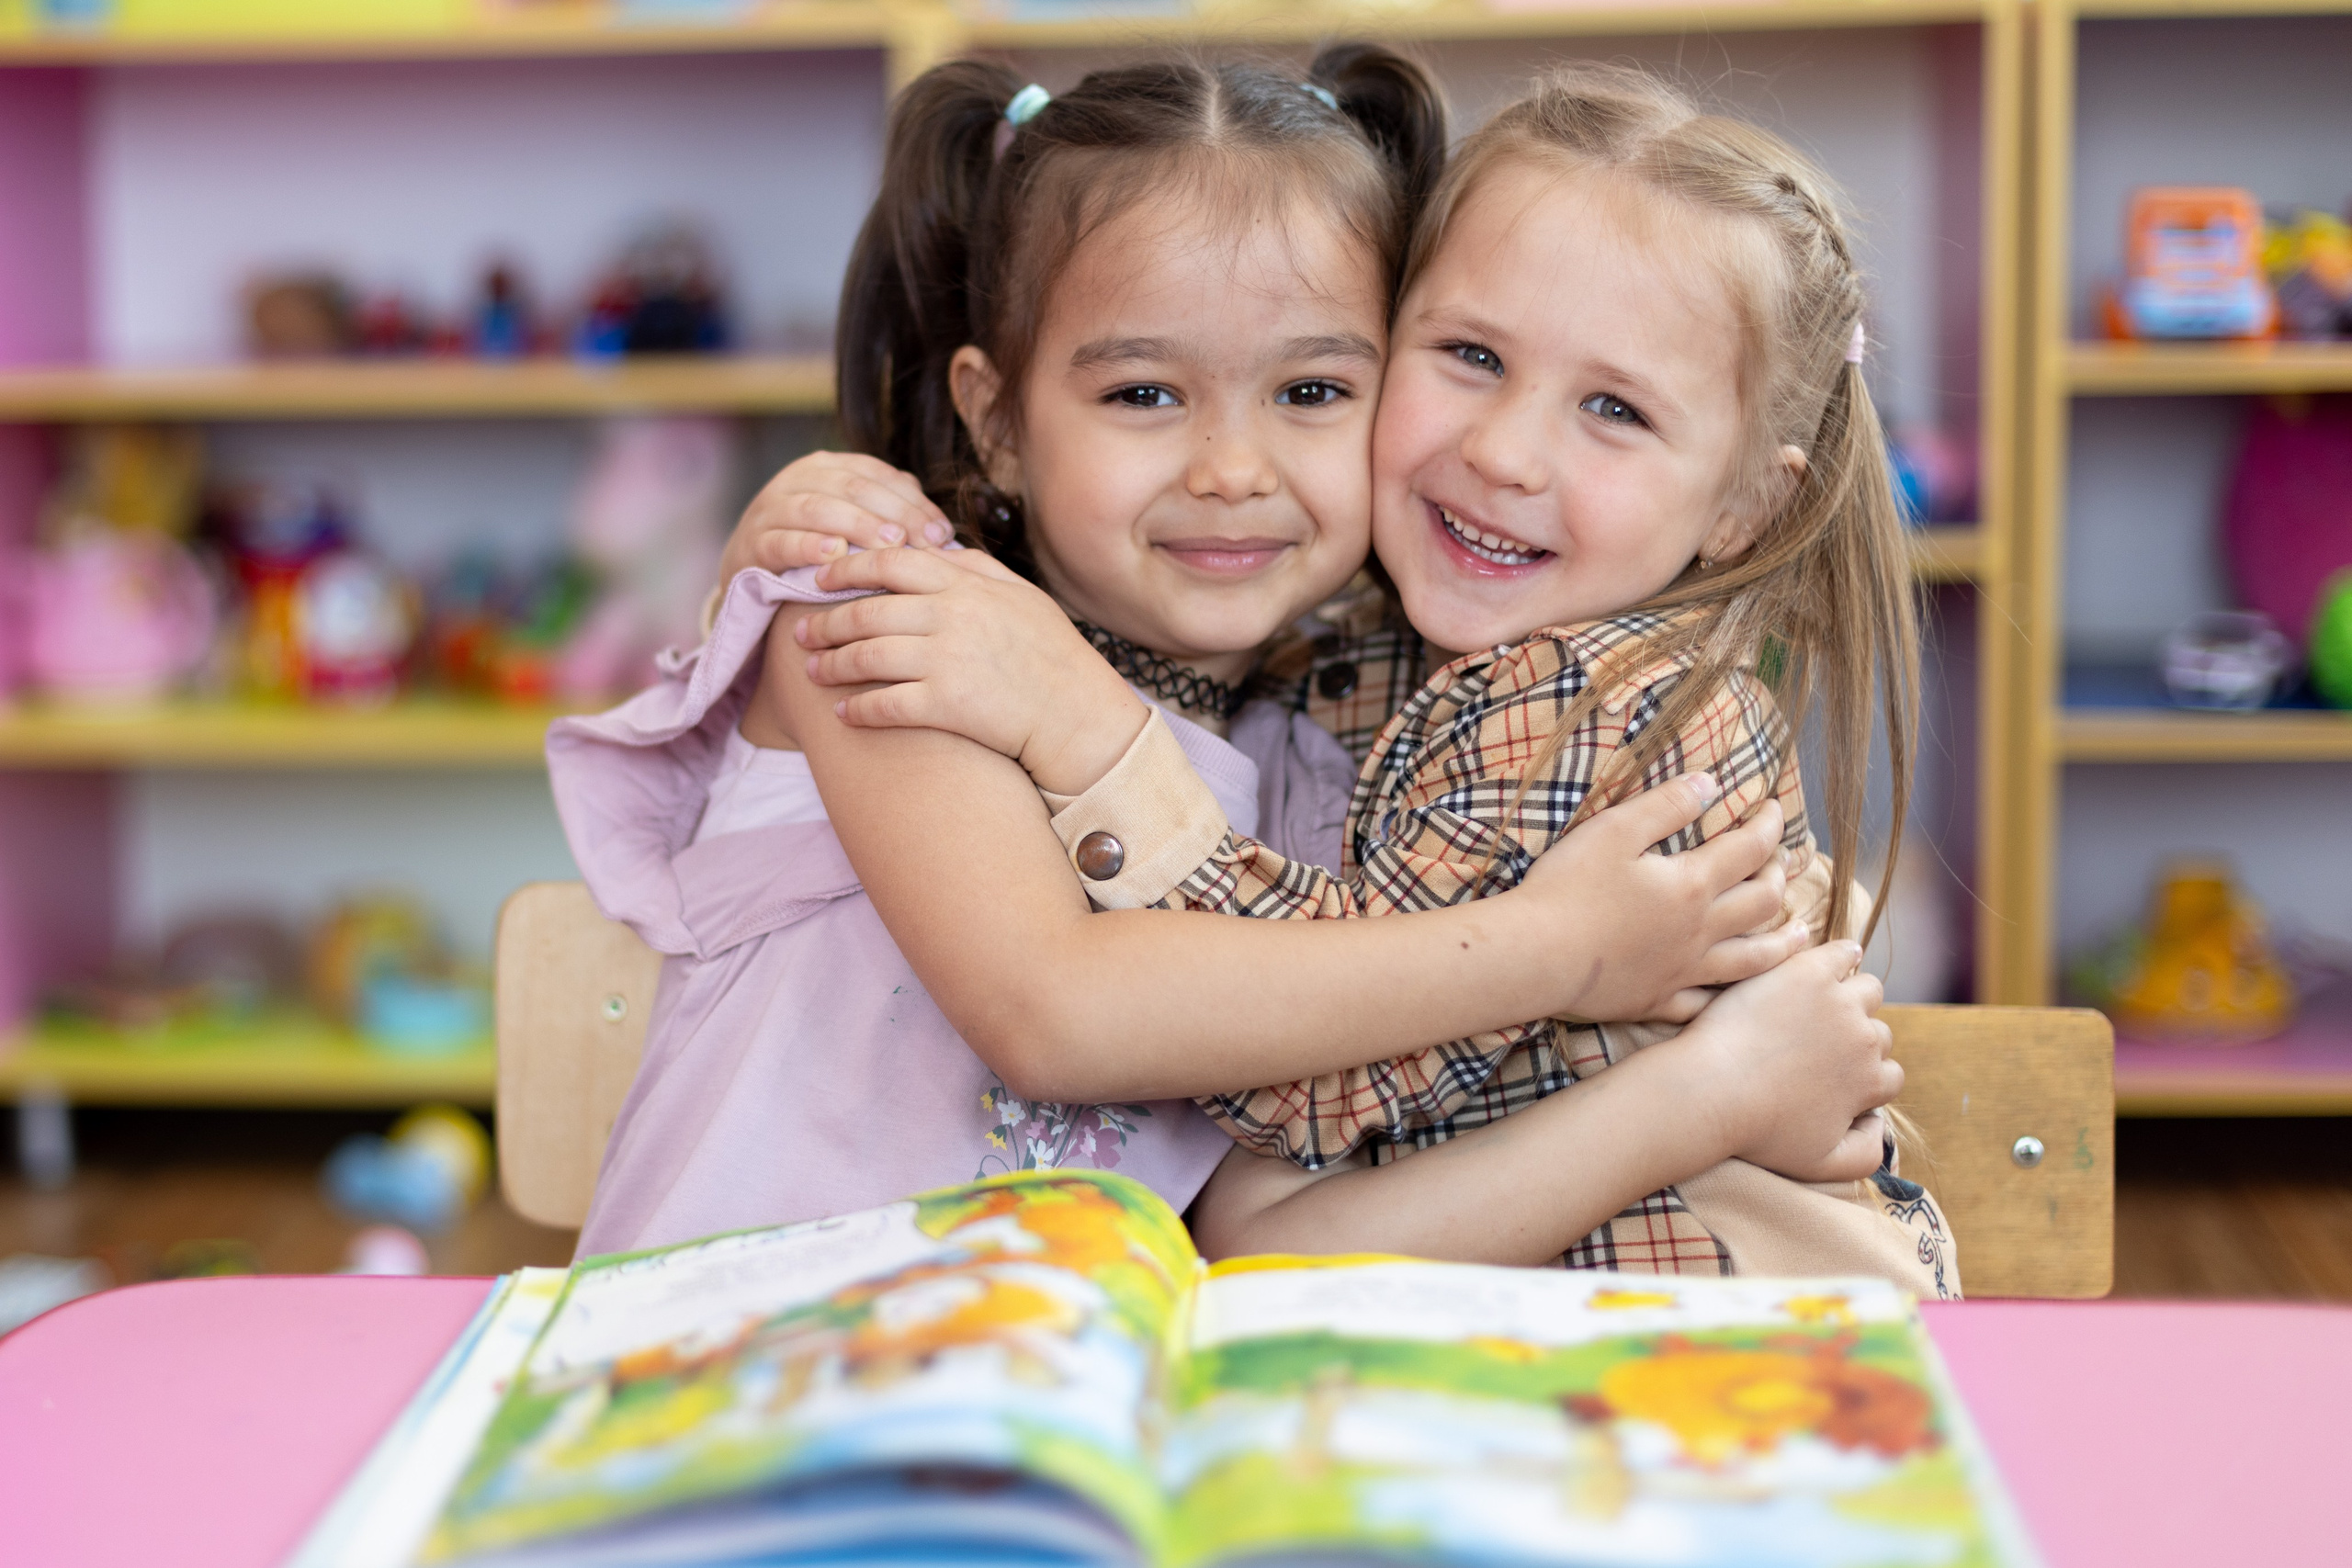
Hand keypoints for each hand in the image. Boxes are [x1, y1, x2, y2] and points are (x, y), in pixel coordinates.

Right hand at [718, 452, 955, 582]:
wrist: (752, 564)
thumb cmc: (817, 541)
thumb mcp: (851, 519)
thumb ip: (890, 512)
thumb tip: (940, 527)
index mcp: (828, 466)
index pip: (878, 475)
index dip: (913, 502)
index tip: (942, 534)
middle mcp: (798, 479)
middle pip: (853, 488)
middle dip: (893, 513)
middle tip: (922, 540)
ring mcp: (771, 508)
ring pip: (817, 508)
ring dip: (856, 525)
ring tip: (888, 544)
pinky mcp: (752, 542)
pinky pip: (780, 541)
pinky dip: (807, 546)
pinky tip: (834, 555)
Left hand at [796, 546, 1148, 795]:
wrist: (1079, 715)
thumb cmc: (1054, 656)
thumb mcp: (1021, 596)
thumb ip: (976, 569)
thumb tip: (937, 549)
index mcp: (967, 585)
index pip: (890, 561)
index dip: (847, 568)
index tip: (821, 577)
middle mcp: (952, 616)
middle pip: (868, 610)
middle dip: (826, 621)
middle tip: (802, 631)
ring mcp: (948, 660)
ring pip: (867, 654)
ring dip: (832, 663)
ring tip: (813, 671)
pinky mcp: (947, 705)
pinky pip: (885, 703)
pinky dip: (858, 708)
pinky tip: (843, 713)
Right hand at [1515, 776, 1808, 1023]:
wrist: (1535, 954)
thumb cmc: (1569, 887)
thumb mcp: (1615, 830)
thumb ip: (1666, 805)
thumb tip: (1710, 783)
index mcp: (1692, 884)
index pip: (1748, 850)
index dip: (1769, 826)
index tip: (1775, 810)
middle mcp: (1700, 931)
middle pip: (1761, 905)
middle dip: (1778, 878)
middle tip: (1780, 864)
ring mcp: (1682, 971)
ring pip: (1750, 960)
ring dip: (1782, 944)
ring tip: (1801, 936)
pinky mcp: (1656, 1001)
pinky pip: (1705, 1003)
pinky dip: (1728, 997)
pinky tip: (1738, 996)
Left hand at [1673, 939, 1900, 1182]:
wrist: (1711, 1090)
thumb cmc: (1757, 1132)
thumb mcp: (1819, 1165)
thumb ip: (1865, 1155)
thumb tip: (1881, 1124)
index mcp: (1869, 1081)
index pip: (1888, 1076)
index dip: (1865, 1078)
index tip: (1837, 1076)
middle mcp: (1865, 1040)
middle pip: (1878, 1034)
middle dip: (1857, 1039)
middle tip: (1820, 1042)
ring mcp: (1838, 1002)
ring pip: (1868, 991)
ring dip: (1855, 997)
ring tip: (1826, 1003)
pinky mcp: (1808, 972)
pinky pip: (1844, 953)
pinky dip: (1846, 955)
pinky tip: (1835, 960)